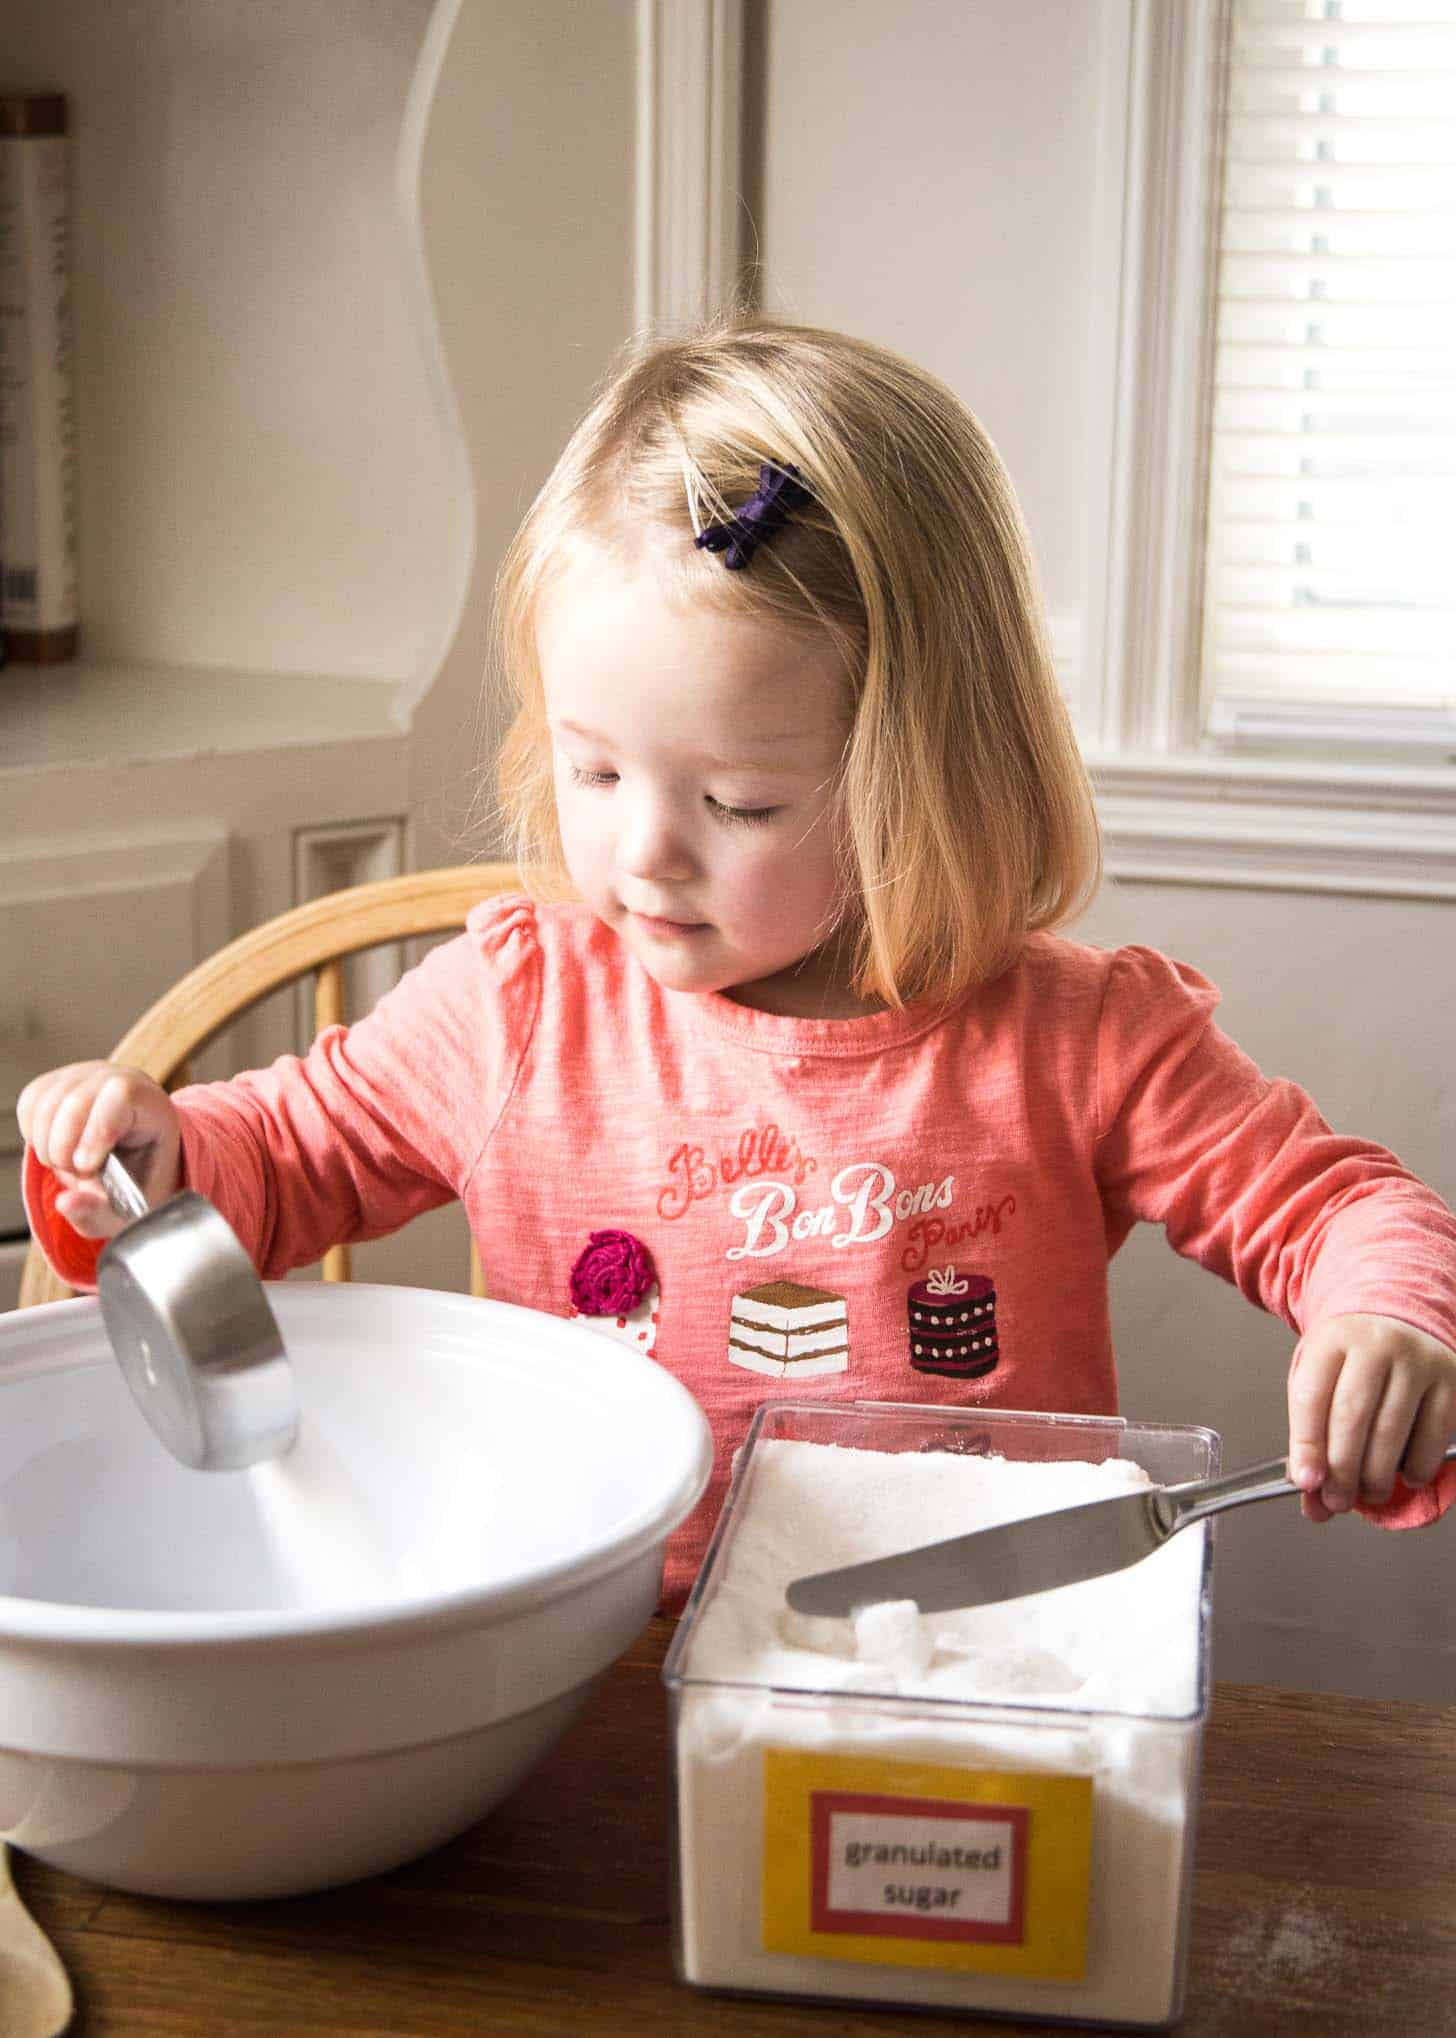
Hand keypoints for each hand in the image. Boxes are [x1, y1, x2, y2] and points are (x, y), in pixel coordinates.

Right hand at [17, 1061, 182, 1238]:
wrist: (128, 1166)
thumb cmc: (134, 1186)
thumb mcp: (126, 1211)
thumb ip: (100, 1212)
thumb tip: (65, 1202)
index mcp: (151, 1105)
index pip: (121, 1096)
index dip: (97, 1132)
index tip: (86, 1167)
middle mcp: (119, 1080)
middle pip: (76, 1101)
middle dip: (65, 1151)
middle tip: (78, 1175)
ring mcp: (85, 1076)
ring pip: (46, 1104)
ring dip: (48, 1147)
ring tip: (70, 1166)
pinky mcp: (56, 1081)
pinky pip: (31, 1103)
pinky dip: (34, 1135)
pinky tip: (56, 1149)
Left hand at [1287, 1314, 1455, 1521]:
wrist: (1397, 1316)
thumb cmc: (1352, 1357)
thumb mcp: (1320, 1379)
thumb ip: (1311, 1435)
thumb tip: (1311, 1497)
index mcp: (1332, 1340)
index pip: (1312, 1395)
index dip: (1307, 1444)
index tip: (1306, 1481)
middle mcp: (1376, 1344)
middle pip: (1353, 1415)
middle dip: (1342, 1469)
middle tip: (1336, 1500)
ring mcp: (1417, 1360)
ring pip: (1393, 1429)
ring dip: (1377, 1475)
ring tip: (1368, 1494)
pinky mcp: (1450, 1378)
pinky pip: (1434, 1433)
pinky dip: (1418, 1465)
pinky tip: (1406, 1476)